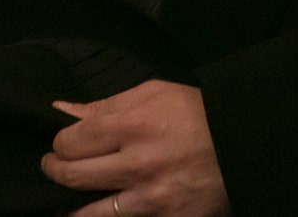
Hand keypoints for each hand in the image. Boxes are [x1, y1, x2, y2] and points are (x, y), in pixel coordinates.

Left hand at [42, 80, 230, 216]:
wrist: (244, 145)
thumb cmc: (195, 113)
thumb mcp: (153, 93)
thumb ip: (106, 104)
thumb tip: (63, 109)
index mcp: (131, 125)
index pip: (71, 141)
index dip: (59, 143)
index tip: (61, 144)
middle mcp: (137, 164)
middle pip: (72, 176)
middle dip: (55, 172)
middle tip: (53, 169)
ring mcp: (151, 199)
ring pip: (90, 214)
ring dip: (70, 209)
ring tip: (63, 205)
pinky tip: (99, 214)